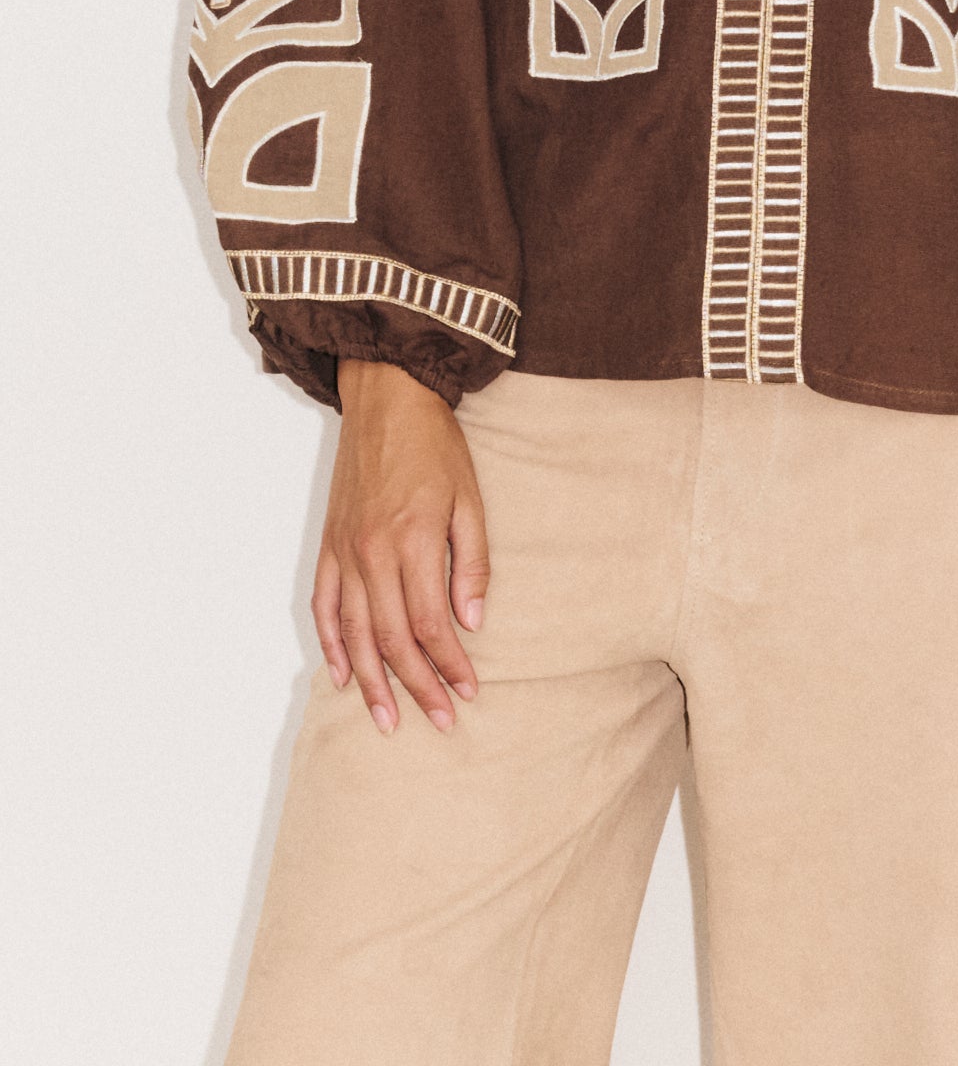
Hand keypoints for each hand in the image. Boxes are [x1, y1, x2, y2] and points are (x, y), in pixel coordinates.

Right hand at [312, 360, 489, 733]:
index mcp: (413, 540)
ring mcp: (345, 552)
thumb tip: (471, 621)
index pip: (430, 623)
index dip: (450, 664)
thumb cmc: (435, 447)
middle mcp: (372, 553)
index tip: (469, 691)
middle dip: (417, 686)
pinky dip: (331, 645)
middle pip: (392, 639)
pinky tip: (344, 676)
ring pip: (354, 633)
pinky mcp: (328, 545)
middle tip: (441, 720)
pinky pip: (324, 607)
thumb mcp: (469, 499)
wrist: (388, 399)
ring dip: (373, 682)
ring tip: (389, 720)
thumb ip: (471, 562)